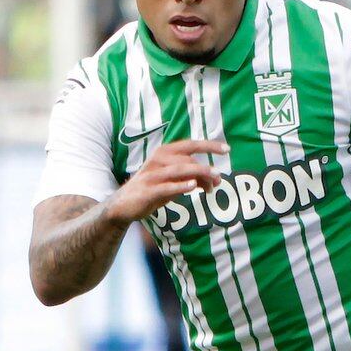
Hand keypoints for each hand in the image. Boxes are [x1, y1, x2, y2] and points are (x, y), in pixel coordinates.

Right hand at [104, 137, 223, 223]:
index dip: (209, 145)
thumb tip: (214, 180)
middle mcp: (158, 160)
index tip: (227, 149)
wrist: (123, 205)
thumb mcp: (174, 181)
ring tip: (214, 179)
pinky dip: (180, 185)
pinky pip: (166, 186)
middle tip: (218, 180)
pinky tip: (192, 186)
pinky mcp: (147, 190)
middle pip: (188, 159)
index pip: (190, 145)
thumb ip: (192, 177)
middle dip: (206, 169)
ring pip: (179, 169)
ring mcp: (152, 175)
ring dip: (199, 173)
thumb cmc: (152, 190)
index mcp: (165, 153)